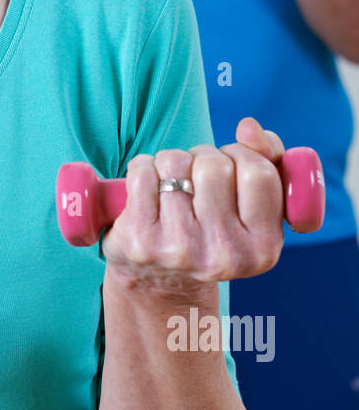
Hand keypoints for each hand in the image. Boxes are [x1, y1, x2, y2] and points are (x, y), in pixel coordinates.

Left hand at [102, 117, 286, 292]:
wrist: (163, 282)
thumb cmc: (212, 231)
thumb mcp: (252, 206)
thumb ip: (268, 159)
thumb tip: (249, 127)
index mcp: (263, 248)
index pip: (259, 174)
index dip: (243, 155)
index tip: (232, 164)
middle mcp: (223, 254)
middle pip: (214, 166)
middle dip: (204, 157)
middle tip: (197, 178)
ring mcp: (179, 250)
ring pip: (175, 162)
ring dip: (172, 161)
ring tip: (173, 185)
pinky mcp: (140, 241)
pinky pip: (142, 172)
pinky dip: (143, 167)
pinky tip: (148, 189)